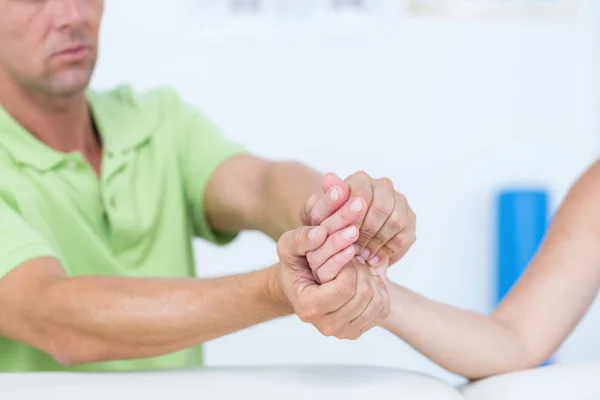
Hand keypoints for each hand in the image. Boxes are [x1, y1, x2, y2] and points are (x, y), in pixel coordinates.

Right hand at [275, 226, 388, 338]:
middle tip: (353, 260)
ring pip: (375, 302)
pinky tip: (361, 282)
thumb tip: (320, 233)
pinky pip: (381, 308)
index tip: (345, 254)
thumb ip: (300, 238)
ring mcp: (343, 332)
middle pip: (363, 294)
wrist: (302, 286)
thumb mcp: (289, 247)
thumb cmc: (296, 266)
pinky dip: (377, 290)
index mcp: (308, 307)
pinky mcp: (357, 331)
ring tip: (356, 270)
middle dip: (362, 270)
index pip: (345, 287)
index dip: (350, 266)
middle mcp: (326, 326)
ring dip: (370, 279)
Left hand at [301, 172, 415, 276]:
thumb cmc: (330, 224)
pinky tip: (374, 259)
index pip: (362, 193)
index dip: (353, 217)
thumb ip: (324, 200)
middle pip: (382, 207)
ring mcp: (399, 201)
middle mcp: (382, 185)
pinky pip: (404, 235)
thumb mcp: (320, 216)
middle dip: (367, 232)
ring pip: (396, 221)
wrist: (346, 237)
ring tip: (362, 256)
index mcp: (360, 179)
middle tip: (354, 250)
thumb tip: (327, 179)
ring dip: (378, 242)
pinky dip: (388, 250)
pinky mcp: (410, 219)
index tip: (343, 234)